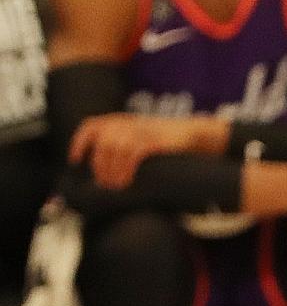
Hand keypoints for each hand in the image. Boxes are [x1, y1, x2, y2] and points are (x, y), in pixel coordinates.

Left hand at [70, 113, 226, 188]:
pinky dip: (125, 168)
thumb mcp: (140, 136)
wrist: (193, 133)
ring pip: (114, 148)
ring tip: (114, 185)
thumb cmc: (166, 142)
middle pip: (101, 142)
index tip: (75, 160)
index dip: (79, 143)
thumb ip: (122, 143)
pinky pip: (132, 153)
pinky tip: (126, 180)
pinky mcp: (154, 141)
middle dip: (98, 164)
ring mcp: (141, 131)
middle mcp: (128, 123)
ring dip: (111, 169)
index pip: (91, 126)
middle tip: (103, 183)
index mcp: (121, 120)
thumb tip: (104, 166)